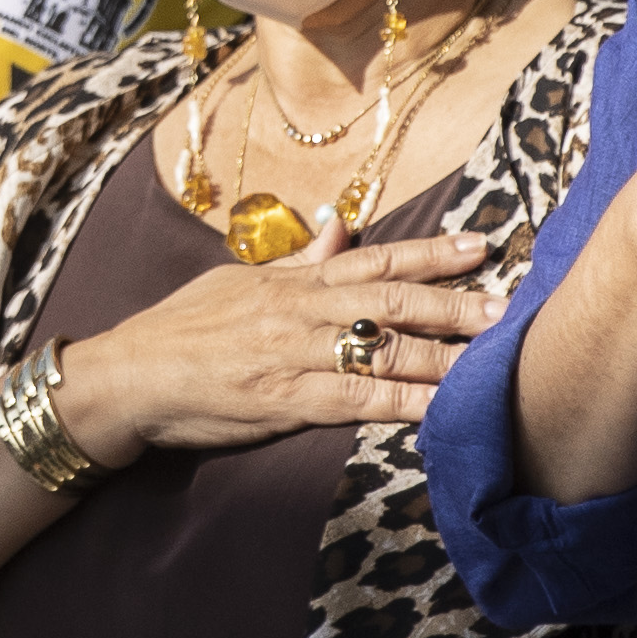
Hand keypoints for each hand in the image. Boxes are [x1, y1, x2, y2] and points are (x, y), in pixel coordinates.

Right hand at [60, 229, 504, 459]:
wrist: (128, 378)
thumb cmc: (182, 331)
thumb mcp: (239, 282)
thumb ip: (299, 262)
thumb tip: (340, 225)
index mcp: (292, 282)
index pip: (374, 259)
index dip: (430, 252)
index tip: (480, 244)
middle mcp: (300, 312)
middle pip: (392, 301)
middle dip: (454, 303)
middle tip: (508, 306)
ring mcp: (294, 356)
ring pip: (383, 351)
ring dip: (444, 355)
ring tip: (493, 359)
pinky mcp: (285, 402)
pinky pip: (357, 402)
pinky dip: (403, 405)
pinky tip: (440, 412)